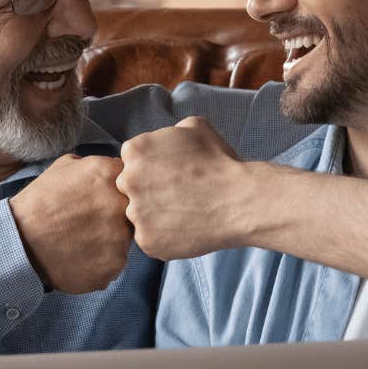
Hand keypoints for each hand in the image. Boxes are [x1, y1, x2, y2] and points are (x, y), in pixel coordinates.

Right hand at [8, 154, 131, 293]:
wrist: (19, 242)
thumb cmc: (39, 203)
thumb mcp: (63, 167)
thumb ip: (95, 165)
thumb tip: (114, 167)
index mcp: (108, 175)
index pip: (132, 180)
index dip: (120, 190)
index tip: (104, 198)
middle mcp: (120, 204)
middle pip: (134, 210)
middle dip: (117, 216)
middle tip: (90, 223)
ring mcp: (120, 237)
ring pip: (126, 239)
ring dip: (109, 240)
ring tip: (82, 241)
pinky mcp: (115, 264)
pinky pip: (116, 263)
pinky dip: (101, 263)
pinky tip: (81, 257)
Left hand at [116, 117, 251, 260]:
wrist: (239, 201)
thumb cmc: (220, 162)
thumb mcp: (194, 127)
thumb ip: (168, 133)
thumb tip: (163, 139)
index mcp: (134, 151)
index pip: (130, 162)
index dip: (151, 169)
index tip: (170, 175)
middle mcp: (128, 181)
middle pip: (129, 189)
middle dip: (148, 192)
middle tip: (176, 196)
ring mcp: (135, 214)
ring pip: (138, 216)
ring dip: (155, 216)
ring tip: (183, 213)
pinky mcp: (147, 241)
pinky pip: (149, 239)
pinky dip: (164, 237)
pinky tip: (185, 228)